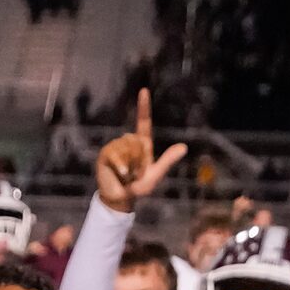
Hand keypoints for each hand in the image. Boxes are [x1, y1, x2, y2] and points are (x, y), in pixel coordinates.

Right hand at [92, 89, 187, 214]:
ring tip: (127, 174)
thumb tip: (184, 147)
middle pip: (137, 140)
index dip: (143, 107)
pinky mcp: (105, 154)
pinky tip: (120, 173)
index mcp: (142, 143)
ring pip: (127, 148)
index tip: (143, 91)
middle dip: (140, 159)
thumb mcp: (155, 175)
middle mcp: (128, 141)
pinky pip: (116, 154)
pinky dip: (121, 165)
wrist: (120, 198)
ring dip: (131, 164)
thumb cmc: (138, 188)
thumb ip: (167, 161)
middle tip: (136, 172)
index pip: (143, 122)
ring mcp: (115, 147)